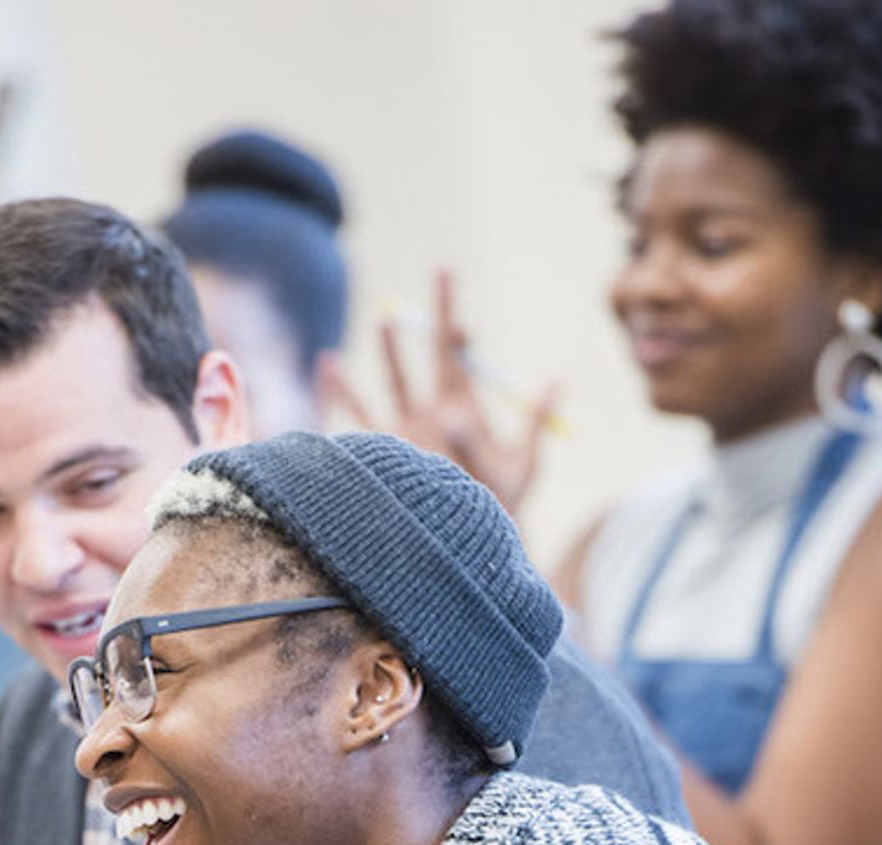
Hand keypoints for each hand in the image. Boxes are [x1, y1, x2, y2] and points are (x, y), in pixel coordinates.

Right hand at [327, 269, 558, 518]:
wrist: (471, 539)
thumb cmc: (503, 501)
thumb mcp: (527, 459)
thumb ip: (535, 418)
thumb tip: (553, 378)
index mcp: (464, 405)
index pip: (459, 356)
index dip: (460, 334)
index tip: (463, 327)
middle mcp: (432, 408)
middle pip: (430, 351)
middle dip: (435, 314)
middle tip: (443, 268)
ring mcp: (407, 425)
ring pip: (395, 378)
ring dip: (391, 349)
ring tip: (384, 321)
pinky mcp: (386, 447)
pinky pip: (359, 415)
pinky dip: (342, 391)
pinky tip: (328, 366)